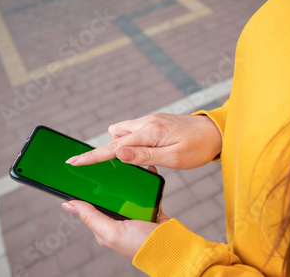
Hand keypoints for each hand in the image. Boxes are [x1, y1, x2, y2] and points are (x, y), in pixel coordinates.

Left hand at [61, 166, 169, 259]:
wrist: (173, 247)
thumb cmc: (142, 245)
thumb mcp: (112, 232)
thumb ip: (91, 217)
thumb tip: (67, 204)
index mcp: (106, 227)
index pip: (90, 206)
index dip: (85, 191)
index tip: (81, 174)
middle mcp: (119, 221)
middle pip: (110, 197)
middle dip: (108, 183)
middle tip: (106, 165)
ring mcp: (135, 214)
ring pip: (127, 193)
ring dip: (128, 181)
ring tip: (125, 165)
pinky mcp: (149, 209)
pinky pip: (144, 193)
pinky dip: (146, 183)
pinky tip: (145, 173)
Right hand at [66, 113, 221, 168]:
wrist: (216, 131)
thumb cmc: (199, 147)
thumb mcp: (174, 157)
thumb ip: (145, 156)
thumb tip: (119, 154)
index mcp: (149, 132)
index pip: (113, 146)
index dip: (92, 156)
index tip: (73, 162)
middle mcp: (146, 123)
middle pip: (114, 137)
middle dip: (109, 152)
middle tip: (115, 168)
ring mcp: (151, 121)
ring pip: (123, 132)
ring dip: (123, 146)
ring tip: (139, 162)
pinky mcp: (155, 122)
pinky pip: (135, 131)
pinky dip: (134, 142)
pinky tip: (147, 154)